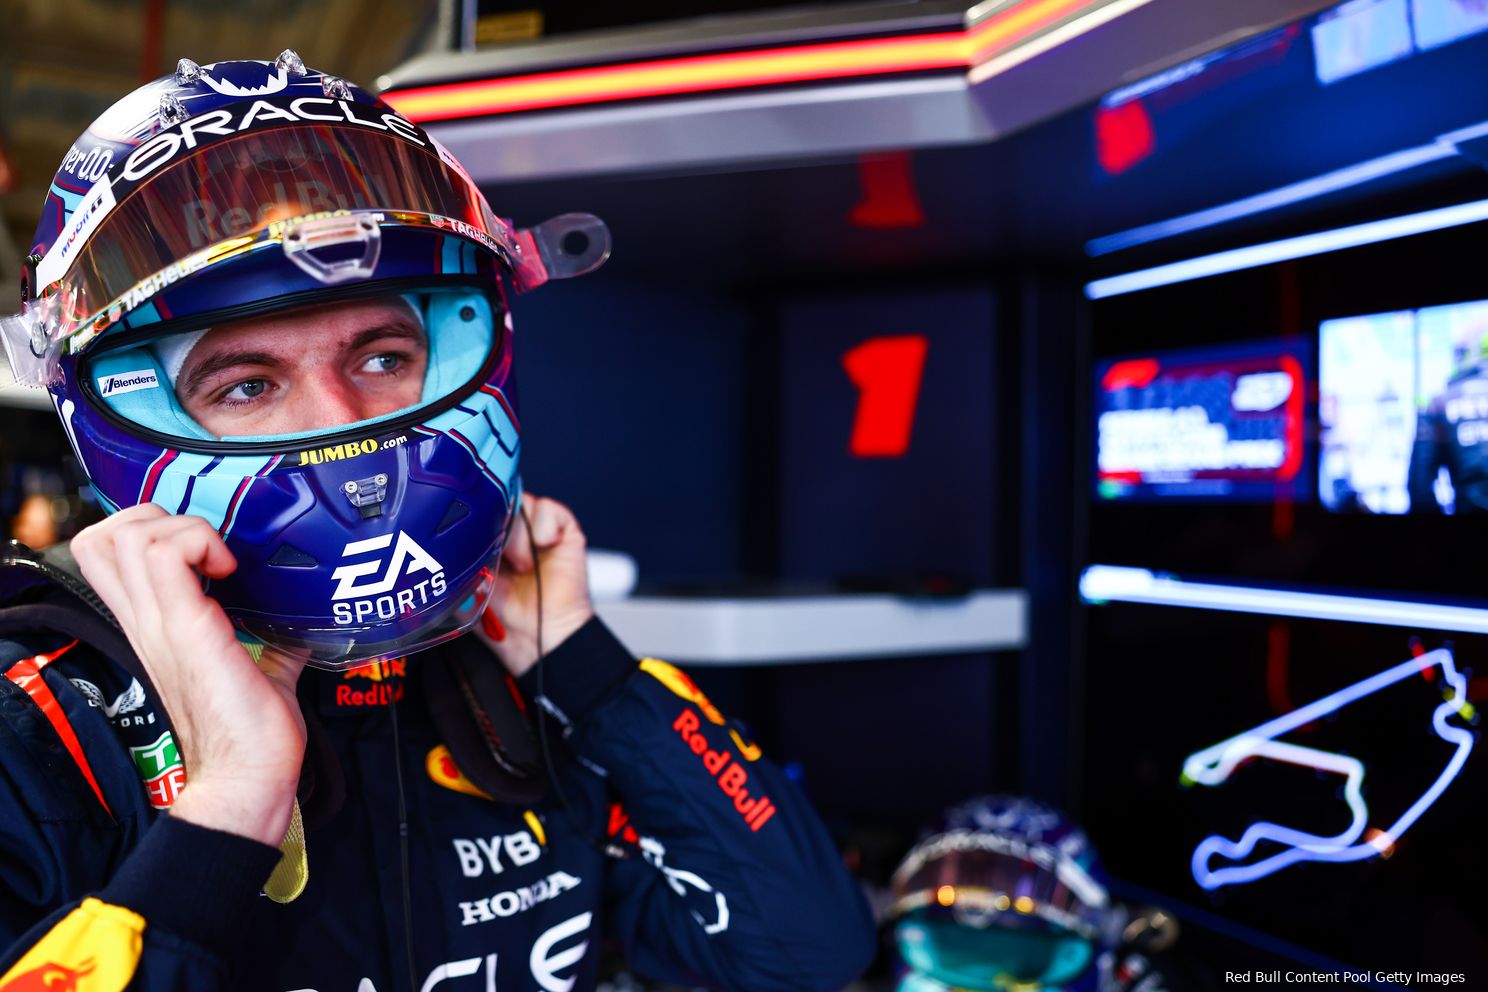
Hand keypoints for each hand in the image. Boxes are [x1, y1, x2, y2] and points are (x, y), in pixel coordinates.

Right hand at [71, 504, 305, 845]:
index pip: (107, 557)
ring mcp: (160, 624)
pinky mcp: (186, 628)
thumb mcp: (261, 671)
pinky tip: (231, 570)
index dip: (149, 529)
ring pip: (125, 535)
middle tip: (208, 546)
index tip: (207, 550)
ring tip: (221, 560)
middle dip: (157, 517)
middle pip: (102, 536)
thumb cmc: (252, 734)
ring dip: (180, 528)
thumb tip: (297, 627)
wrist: (249, 777)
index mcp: (156, 628)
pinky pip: (164, 556)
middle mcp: (147, 622)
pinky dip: (198, 542)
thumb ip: (270, 643)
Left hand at [476, 495, 593, 676]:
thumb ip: (458, 559)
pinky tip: (541, 550)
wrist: (537, 639)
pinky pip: (551, 510)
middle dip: (495, 521)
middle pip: (500, 501)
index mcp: (489, 544)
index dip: (475, 515)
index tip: (470, 532)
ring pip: (523, 502)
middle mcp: (514, 535)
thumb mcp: (467, 585)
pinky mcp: (565, 533)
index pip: (480, 510)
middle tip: (494, 549)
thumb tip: (447, 538)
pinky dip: (544, 527)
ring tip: (521, 563)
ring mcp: (539, 532)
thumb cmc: (505, 621)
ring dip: (518, 532)